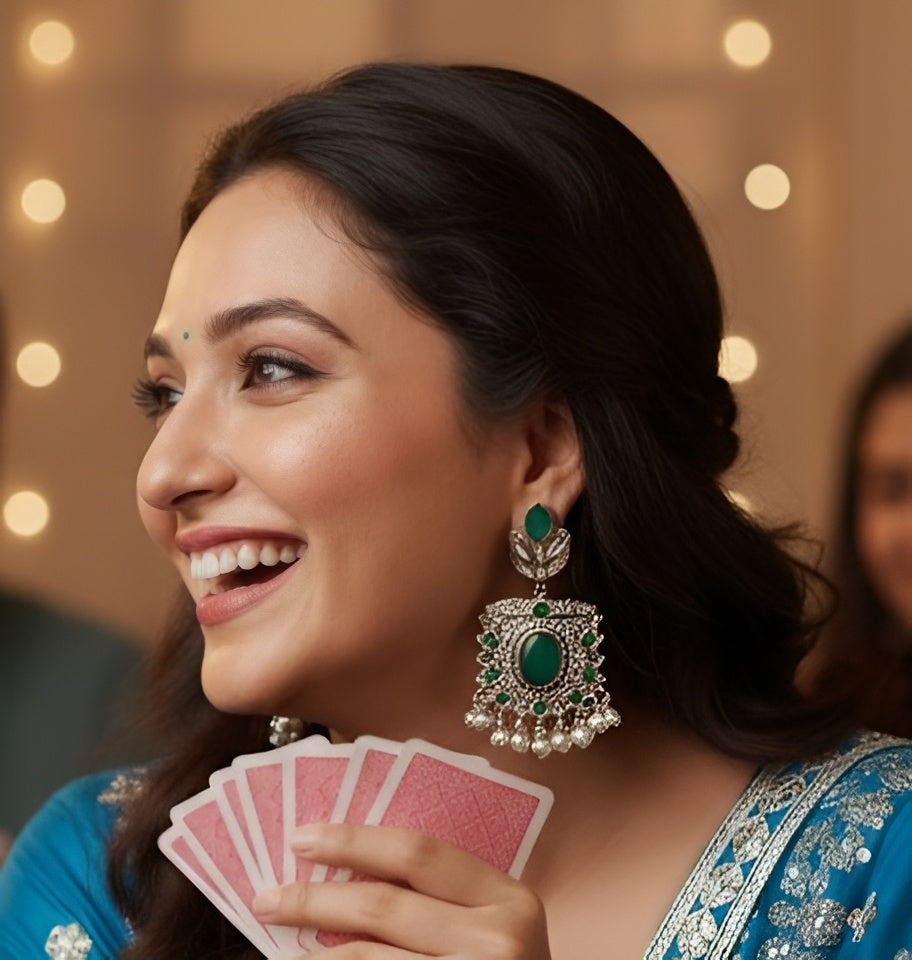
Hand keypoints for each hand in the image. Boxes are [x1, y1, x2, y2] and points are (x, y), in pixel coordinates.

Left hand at [251, 822, 551, 958]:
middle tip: (267, 896)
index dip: (353, 840)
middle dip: (315, 896)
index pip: (418, 852)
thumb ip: (441, 898)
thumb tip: (346, 870)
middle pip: (384, 904)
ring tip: (279, 938)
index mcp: (509, 898)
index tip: (302, 838)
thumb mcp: (493, 926)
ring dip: (315, 949)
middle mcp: (498, 940)